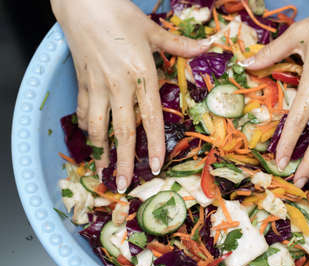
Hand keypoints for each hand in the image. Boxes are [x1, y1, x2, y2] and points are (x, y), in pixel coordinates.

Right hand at [51, 0, 209, 192]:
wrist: (82, 2)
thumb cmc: (120, 14)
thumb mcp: (153, 30)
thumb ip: (180, 45)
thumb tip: (208, 47)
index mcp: (141, 75)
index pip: (149, 117)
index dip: (152, 144)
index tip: (155, 167)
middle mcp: (119, 85)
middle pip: (122, 130)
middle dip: (122, 161)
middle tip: (123, 185)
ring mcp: (97, 85)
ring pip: (98, 126)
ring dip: (100, 152)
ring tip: (102, 172)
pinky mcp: (82, 81)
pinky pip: (84, 111)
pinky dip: (86, 127)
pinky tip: (90, 140)